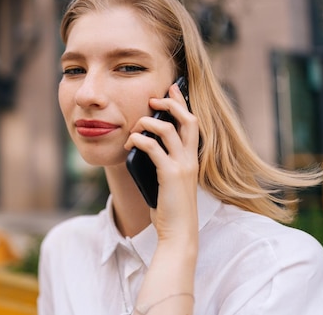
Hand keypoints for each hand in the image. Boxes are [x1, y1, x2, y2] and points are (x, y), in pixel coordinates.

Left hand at [124, 82, 199, 243]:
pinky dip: (139, 139)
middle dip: (170, 103)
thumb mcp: (167, 180)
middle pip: (187, 119)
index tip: (171, 89)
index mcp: (191, 159)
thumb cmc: (169, 208)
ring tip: (135, 126)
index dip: (182, 103)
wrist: (178, 232)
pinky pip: (153, 147)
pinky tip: (130, 142)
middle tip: (153, 98)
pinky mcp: (170, 174)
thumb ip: (161, 162)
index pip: (191, 123)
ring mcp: (182, 166)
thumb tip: (142, 145)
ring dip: (148, 122)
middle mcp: (190, 159)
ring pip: (168, 129)